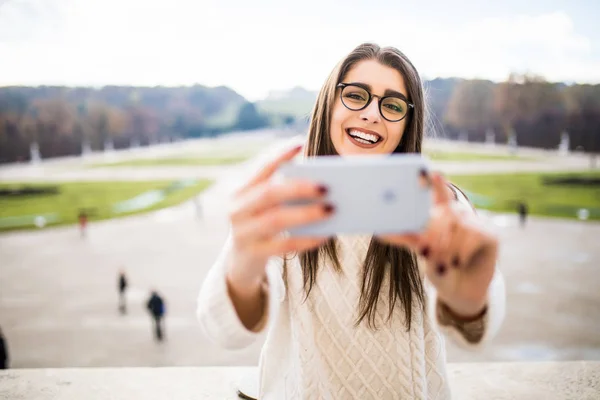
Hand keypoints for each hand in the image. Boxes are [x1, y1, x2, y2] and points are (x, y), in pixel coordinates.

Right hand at [226, 145, 333, 292]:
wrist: (241, 261)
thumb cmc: (262, 226)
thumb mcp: (266, 208)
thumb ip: (285, 194)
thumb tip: (323, 183)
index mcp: (241, 191)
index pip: (261, 169)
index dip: (280, 155)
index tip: (301, 144)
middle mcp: (237, 209)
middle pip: (269, 193)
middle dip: (299, 188)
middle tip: (327, 186)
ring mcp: (243, 233)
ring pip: (276, 220)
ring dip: (306, 213)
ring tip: (332, 209)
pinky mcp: (253, 253)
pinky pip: (284, 246)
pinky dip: (307, 239)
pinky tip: (326, 235)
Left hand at [378, 172, 497, 317]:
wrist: (460, 292)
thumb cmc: (439, 268)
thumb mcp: (421, 251)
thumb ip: (406, 238)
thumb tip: (379, 231)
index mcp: (441, 214)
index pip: (439, 193)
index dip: (436, 183)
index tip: (432, 173)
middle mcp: (460, 214)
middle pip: (446, 212)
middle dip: (433, 233)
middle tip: (424, 251)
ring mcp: (477, 222)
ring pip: (459, 225)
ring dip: (446, 247)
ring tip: (441, 263)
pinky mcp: (490, 235)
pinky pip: (473, 235)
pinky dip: (461, 251)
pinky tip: (457, 262)